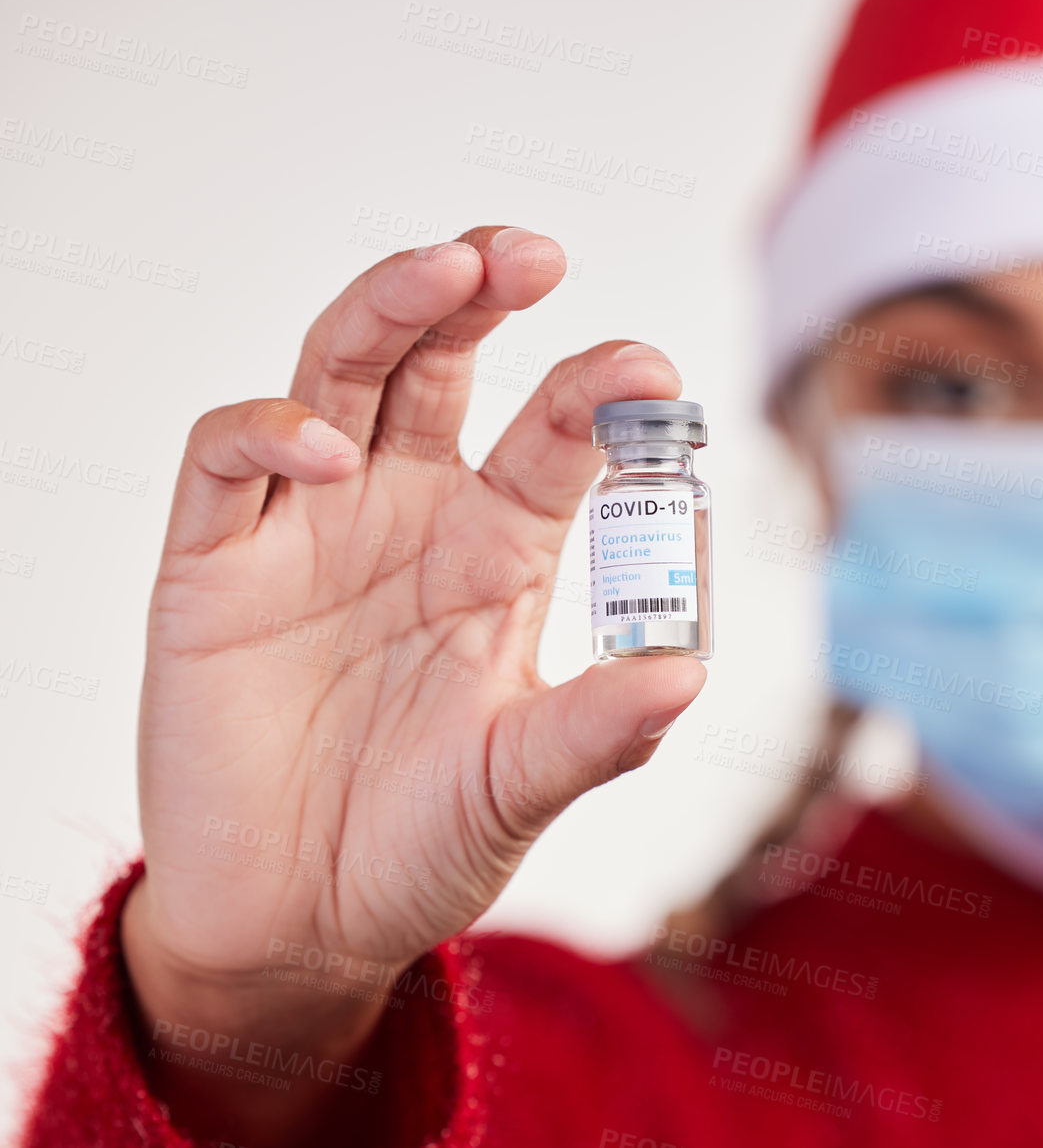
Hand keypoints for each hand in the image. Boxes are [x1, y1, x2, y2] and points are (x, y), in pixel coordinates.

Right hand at [122, 227, 704, 1142]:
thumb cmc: (421, 846)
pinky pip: (228, 461)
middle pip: (440, 366)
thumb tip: (691, 674)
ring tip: (447, 272)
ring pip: (340, 374)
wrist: (296, 925)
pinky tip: (330, 449)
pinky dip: (272, 431)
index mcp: (497, 555)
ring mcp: (310, 531)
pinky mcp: (214, 566)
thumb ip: (596, 732)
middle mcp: (408, 519)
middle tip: (531, 254)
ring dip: (389, 311)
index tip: (650, 369)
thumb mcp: (520, 786)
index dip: (595, 392)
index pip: (550, 440)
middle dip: (480, 295)